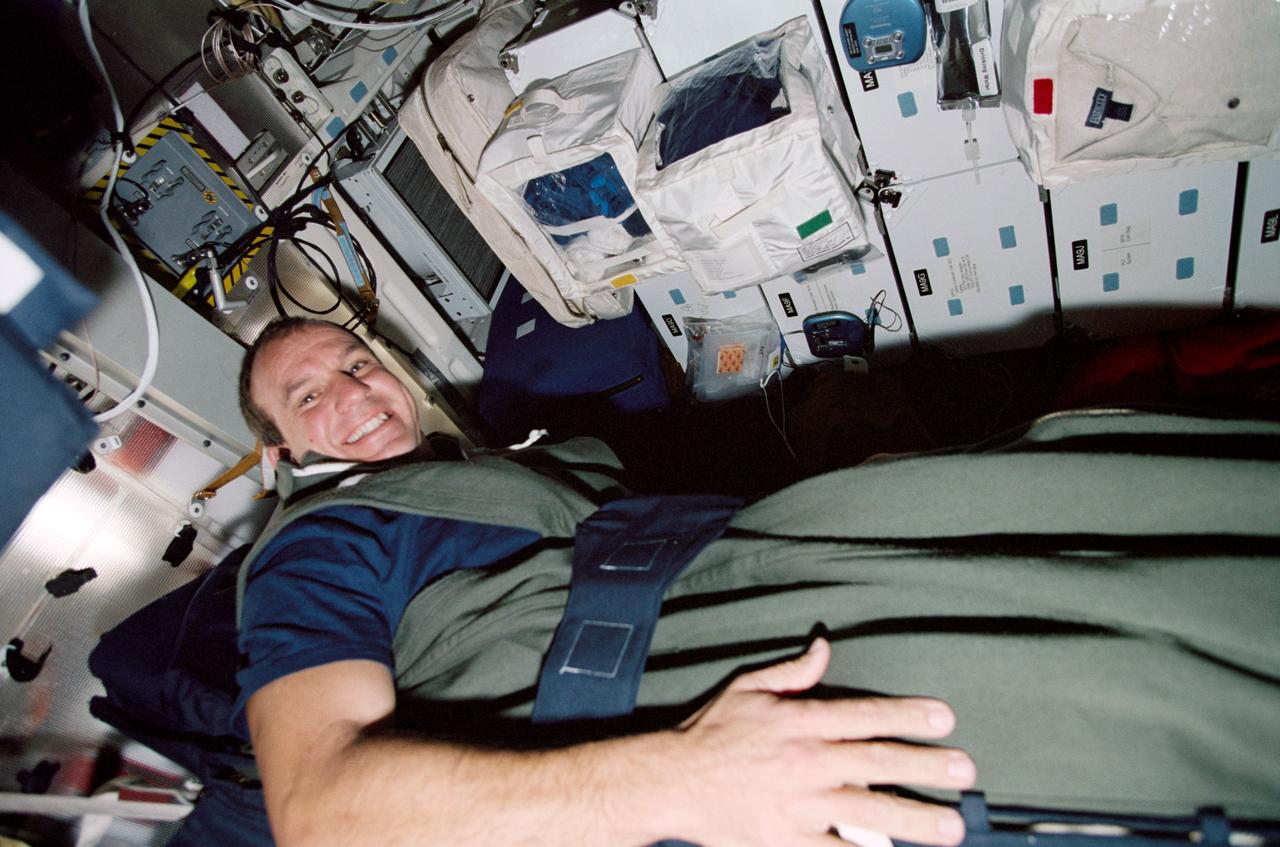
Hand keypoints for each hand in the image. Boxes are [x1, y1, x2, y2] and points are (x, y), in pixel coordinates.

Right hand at [664, 638, 973, 846]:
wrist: (672, 782)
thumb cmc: (711, 733)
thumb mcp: (748, 688)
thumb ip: (792, 671)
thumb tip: (825, 648)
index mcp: (800, 721)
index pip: (865, 715)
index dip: (909, 715)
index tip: (946, 718)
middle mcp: (807, 762)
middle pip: (878, 763)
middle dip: (927, 766)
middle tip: (965, 770)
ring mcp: (800, 805)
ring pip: (868, 812)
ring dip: (914, 819)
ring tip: (951, 827)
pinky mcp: (788, 840)